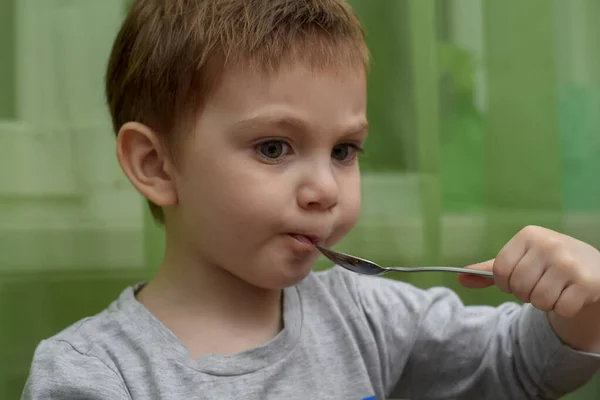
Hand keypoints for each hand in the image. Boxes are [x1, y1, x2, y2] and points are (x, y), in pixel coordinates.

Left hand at [459, 225, 599, 317]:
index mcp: (529, 235)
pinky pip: (561, 308)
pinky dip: (564, 308)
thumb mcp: (521, 260)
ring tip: (556, 289)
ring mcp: (569, 262)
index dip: (505, 283)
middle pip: (518, 287)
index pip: (499, 270)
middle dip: (526, 294)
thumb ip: (490, 270)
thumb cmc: (549, 264)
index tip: (517, 281)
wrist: (595, 267)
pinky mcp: (586, 282)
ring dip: (545, 303)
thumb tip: (459, 278)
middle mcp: (549, 245)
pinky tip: (572, 294)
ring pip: (539, 300)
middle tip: (541, 285)